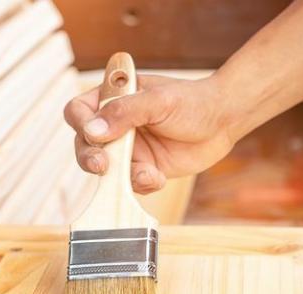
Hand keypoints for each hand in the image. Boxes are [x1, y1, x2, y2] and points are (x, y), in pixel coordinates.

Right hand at [64, 74, 233, 193]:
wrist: (222, 123)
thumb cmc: (192, 102)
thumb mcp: (159, 101)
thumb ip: (126, 112)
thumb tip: (92, 131)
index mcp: (114, 99)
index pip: (79, 112)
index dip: (80, 125)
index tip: (93, 136)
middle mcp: (116, 126)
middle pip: (85, 145)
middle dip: (91, 158)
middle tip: (102, 166)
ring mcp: (130, 150)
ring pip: (107, 170)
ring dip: (122, 177)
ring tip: (148, 173)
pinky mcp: (145, 168)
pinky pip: (131, 183)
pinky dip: (142, 184)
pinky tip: (159, 177)